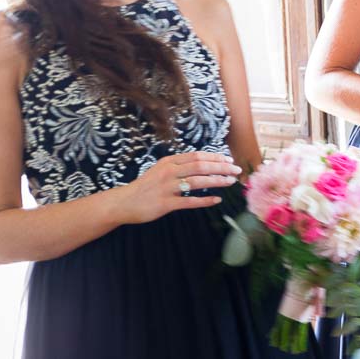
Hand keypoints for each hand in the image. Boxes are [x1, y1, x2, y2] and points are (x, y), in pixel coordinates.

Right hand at [114, 151, 241, 223]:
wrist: (123, 202)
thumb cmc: (146, 186)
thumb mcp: (161, 169)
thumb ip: (179, 165)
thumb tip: (204, 163)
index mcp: (169, 162)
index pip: (197, 156)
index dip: (215, 157)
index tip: (229, 160)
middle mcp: (168, 172)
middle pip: (200, 166)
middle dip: (221, 167)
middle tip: (236, 170)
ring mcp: (166, 188)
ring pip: (197, 182)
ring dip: (216, 181)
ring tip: (230, 182)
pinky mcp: (165, 204)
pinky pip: (189, 201)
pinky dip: (204, 201)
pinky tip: (217, 200)